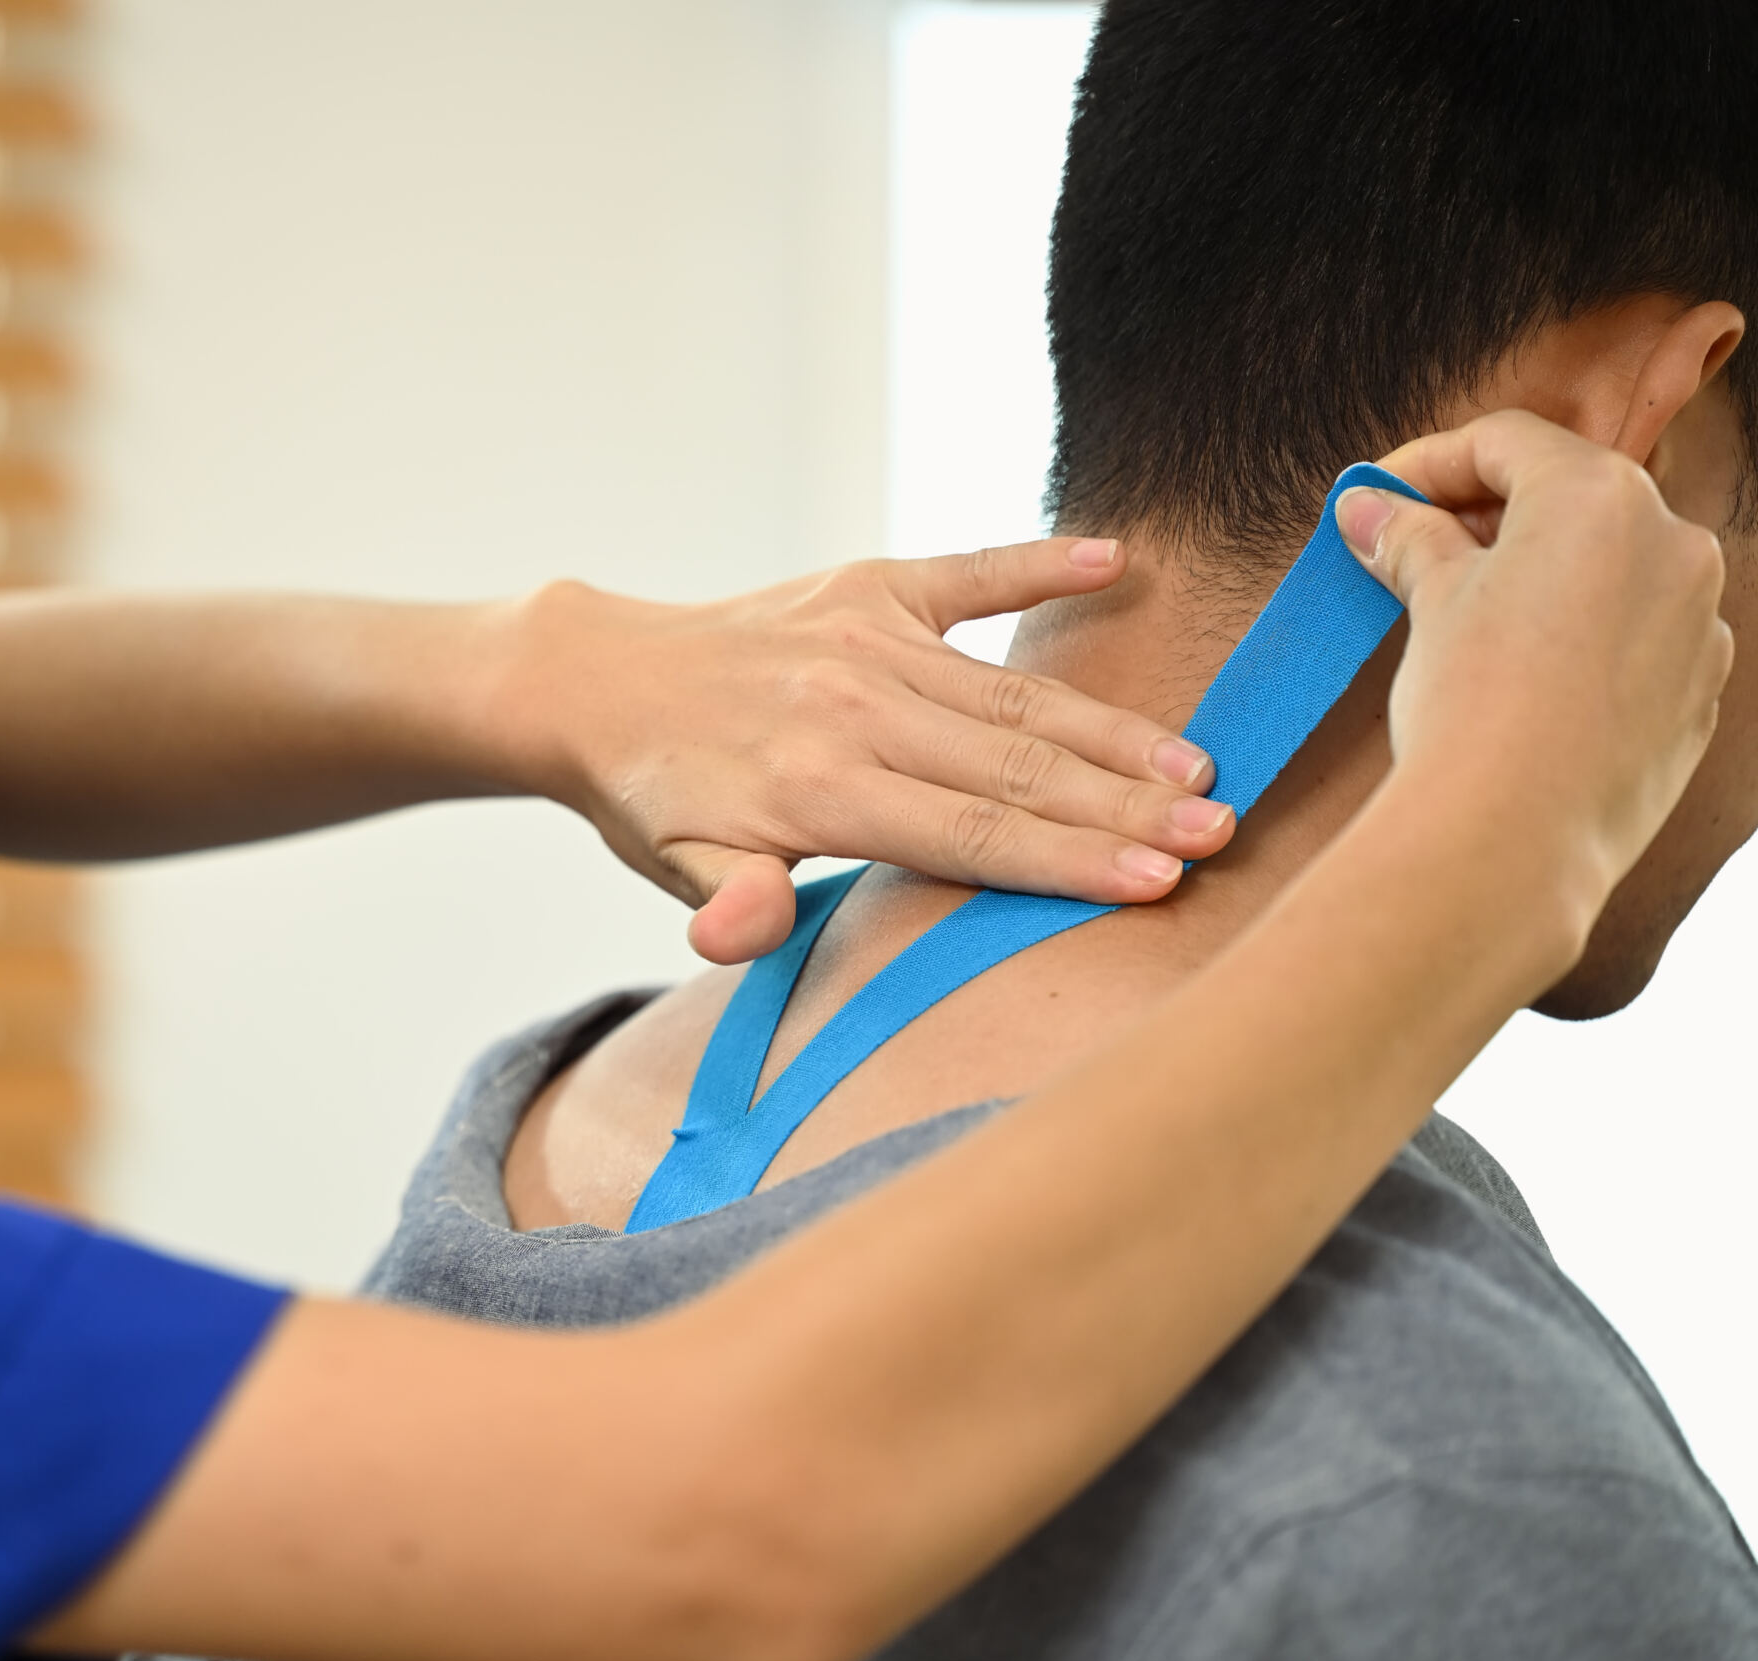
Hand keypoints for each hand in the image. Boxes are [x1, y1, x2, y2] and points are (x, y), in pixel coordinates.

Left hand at [497, 541, 1237, 963]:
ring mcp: (864, 638)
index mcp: (816, 791)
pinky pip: (968, 573)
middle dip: (1124, 802)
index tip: (1162, 878)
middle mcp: (852, 709)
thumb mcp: (676, 866)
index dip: (1070, 858)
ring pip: (1011, 693)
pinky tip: (1118, 563)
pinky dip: (1041, 564)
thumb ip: (728, 901)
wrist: (600, 683)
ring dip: (1109, 727)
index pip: (969, 836)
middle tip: (1222, 828)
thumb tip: (741, 935)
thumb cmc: (660, 797)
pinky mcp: (865, 583)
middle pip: (1012, 768)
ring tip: (1197, 762)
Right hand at [1340, 409, 1733, 916]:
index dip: (1427, 464)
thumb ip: (1411, 541)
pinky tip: (1521, 679)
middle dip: (1484, 518)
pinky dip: (1579, 637)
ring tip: (1463, 620)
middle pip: (1567, 497)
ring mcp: (1699, 621)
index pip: (1506, 442)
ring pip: (1610, 569)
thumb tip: (1373, 512)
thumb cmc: (1472, 707)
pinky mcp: (1700, 691)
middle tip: (1408, 552)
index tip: (1376, 498)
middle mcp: (1672, 543)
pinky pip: (1637, 637)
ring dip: (1538, 577)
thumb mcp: (1429, 604)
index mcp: (1601, 497)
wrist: (1514, 838)